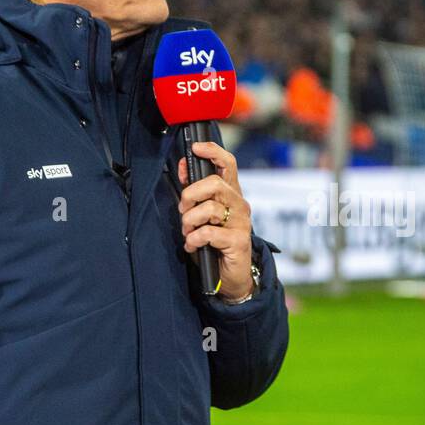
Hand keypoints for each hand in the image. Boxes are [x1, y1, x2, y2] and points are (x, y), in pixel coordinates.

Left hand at [177, 141, 254, 300]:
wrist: (231, 276)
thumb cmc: (215, 242)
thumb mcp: (201, 214)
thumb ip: (194, 190)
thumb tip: (182, 164)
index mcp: (231, 194)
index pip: (228, 163)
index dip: (212, 151)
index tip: (194, 148)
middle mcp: (240, 205)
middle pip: (215, 183)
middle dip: (190, 195)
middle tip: (183, 209)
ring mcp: (241, 223)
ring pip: (210, 208)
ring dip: (190, 221)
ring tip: (187, 232)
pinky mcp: (238, 241)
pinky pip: (208, 233)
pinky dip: (193, 240)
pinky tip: (193, 246)